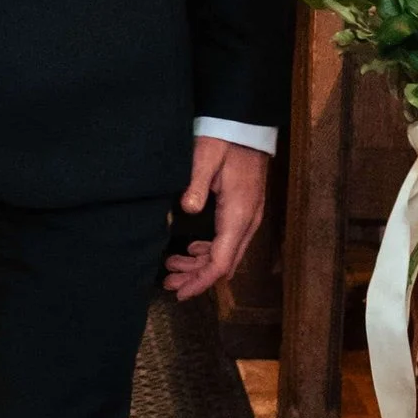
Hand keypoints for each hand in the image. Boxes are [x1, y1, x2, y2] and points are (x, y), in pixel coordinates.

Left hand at [165, 135, 267, 300]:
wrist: (246, 124)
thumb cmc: (224, 139)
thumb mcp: (205, 157)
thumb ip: (196, 185)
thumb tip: (187, 210)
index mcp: (239, 214)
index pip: (221, 261)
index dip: (201, 281)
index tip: (180, 292)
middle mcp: (248, 221)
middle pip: (224, 263)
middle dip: (197, 277)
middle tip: (169, 281)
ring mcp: (248, 216)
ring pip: (226, 254)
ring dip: (200, 264)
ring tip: (173, 266)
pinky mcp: (244, 210)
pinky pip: (228, 240)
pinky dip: (209, 251)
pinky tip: (193, 249)